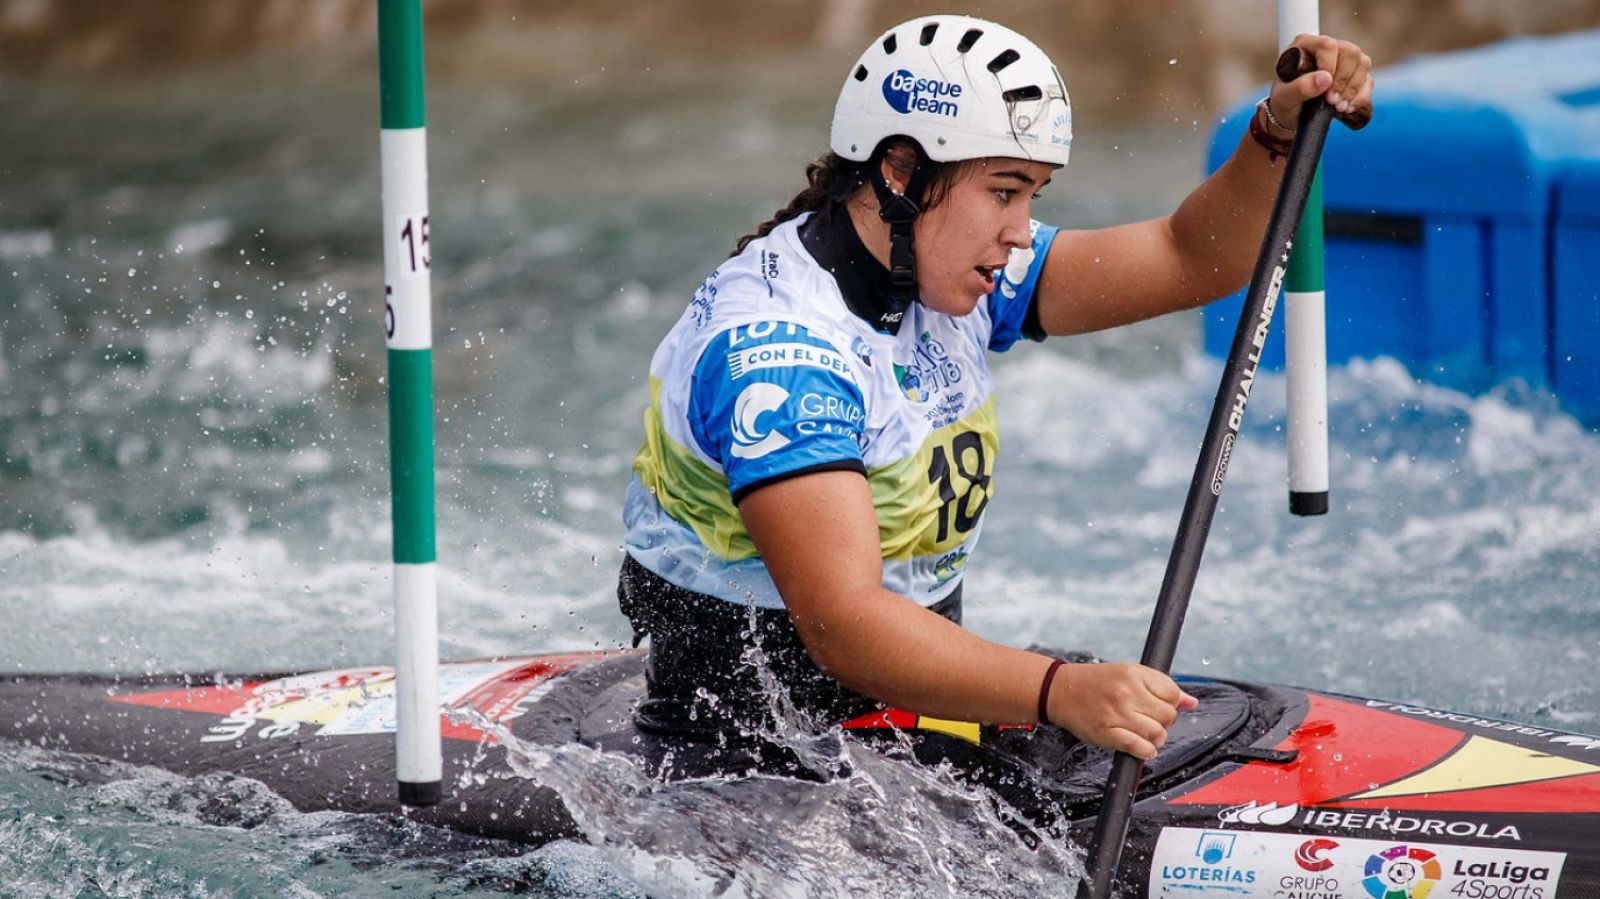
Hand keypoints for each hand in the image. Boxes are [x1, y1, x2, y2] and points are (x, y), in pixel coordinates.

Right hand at [1047, 662, 1198, 760]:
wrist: (1061, 690)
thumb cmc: (1096, 682)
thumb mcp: (1129, 674)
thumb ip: (1161, 686)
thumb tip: (1191, 702)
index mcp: (1134, 673)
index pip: (1172, 693)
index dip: (1171, 703)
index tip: (1159, 706)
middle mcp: (1126, 692)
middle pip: (1167, 715)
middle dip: (1164, 722)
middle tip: (1150, 721)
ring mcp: (1115, 713)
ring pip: (1157, 733)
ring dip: (1156, 739)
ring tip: (1145, 735)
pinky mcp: (1106, 733)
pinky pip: (1138, 747)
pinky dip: (1145, 751)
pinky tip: (1141, 747)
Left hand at [1265, 33, 1373, 133]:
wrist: (1291, 115)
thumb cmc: (1283, 102)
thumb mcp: (1284, 98)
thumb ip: (1300, 88)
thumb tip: (1325, 79)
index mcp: (1305, 44)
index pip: (1328, 45)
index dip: (1330, 66)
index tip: (1324, 89)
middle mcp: (1327, 47)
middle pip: (1351, 52)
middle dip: (1343, 81)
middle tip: (1332, 102)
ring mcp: (1343, 59)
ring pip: (1363, 63)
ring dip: (1354, 88)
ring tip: (1339, 107)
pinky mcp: (1354, 74)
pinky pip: (1368, 79)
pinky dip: (1362, 96)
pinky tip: (1348, 107)